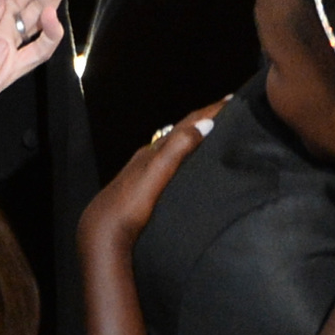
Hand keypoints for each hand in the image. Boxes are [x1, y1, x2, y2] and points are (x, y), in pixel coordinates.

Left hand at [82, 103, 224, 254]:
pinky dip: (186, 157)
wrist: (103, 235)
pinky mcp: (146, 190)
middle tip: (228, 113)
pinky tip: (190, 165)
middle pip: (181, 133)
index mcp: (154, 151)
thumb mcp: (155, 173)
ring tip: (215, 133)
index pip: (186, 125)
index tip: (231, 99)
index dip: (209, 112)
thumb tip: (206, 124)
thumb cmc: (128, 204)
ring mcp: (146, 174)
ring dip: (195, 138)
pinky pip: (172, 165)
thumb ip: (177, 148)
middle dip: (205, 121)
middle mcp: (149, 158)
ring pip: (175, 149)